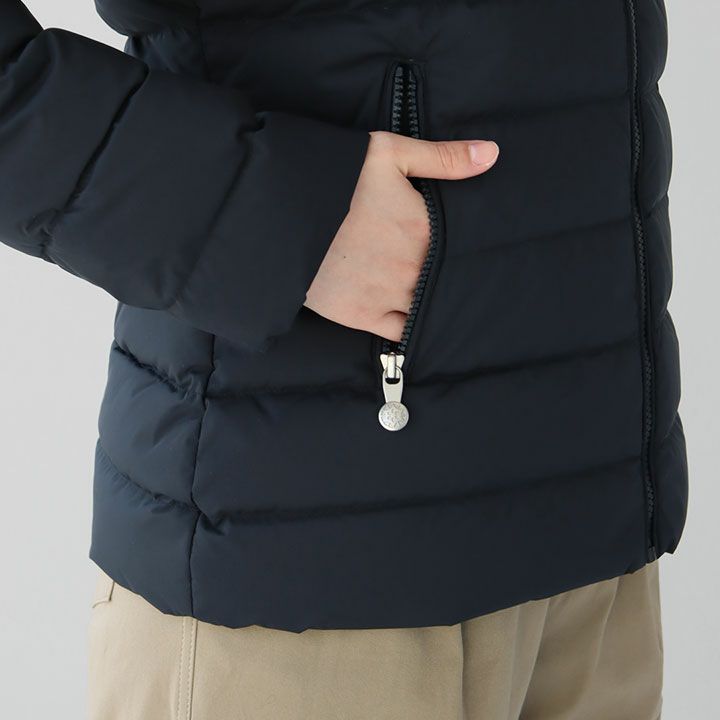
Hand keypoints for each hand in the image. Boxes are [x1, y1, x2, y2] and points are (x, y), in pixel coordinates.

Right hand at [305, 131, 498, 340]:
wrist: (281, 215)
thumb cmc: (336, 180)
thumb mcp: (389, 155)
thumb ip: (443, 157)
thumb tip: (492, 155)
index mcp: (424, 231)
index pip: (464, 250)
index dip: (467, 251)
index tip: (469, 252)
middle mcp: (412, 270)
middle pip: (446, 282)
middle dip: (450, 278)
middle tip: (452, 275)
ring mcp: (388, 297)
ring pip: (427, 308)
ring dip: (431, 303)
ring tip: (425, 292)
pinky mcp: (362, 316)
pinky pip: (401, 332)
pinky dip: (408, 326)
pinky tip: (411, 317)